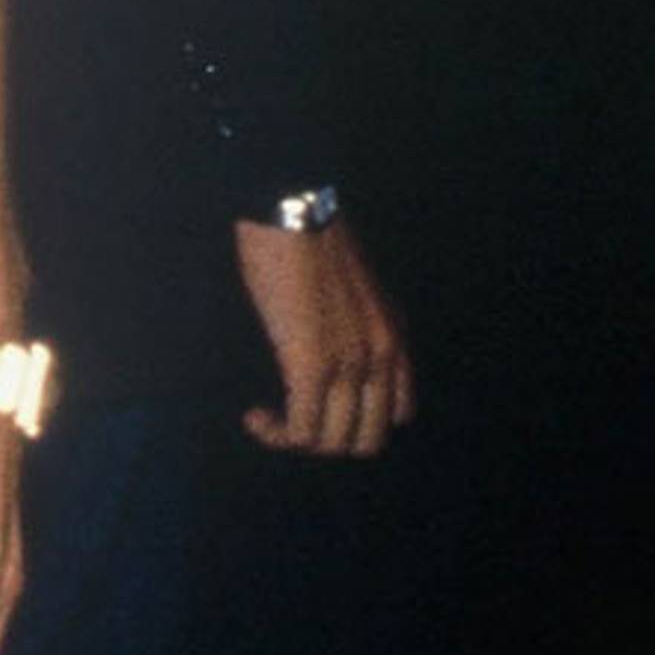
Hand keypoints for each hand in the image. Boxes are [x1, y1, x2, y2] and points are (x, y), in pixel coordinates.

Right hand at [232, 217, 415, 457]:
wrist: (292, 211)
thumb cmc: (306, 239)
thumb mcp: (348, 289)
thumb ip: (349, 324)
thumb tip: (321, 349)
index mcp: (393, 337)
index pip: (398, 413)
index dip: (355, 422)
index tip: (318, 407)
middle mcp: (383, 357)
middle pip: (367, 440)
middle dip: (326, 441)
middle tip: (290, 420)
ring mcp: (352, 365)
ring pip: (333, 443)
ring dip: (296, 441)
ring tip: (267, 419)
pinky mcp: (313, 368)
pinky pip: (301, 431)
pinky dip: (276, 434)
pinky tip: (256, 417)